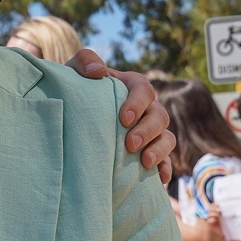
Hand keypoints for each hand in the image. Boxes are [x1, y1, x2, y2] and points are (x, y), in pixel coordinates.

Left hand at [73, 49, 177, 180]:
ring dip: (160, 149)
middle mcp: (146, 108)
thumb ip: (84, 61)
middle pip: (160, 116)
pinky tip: (160, 178)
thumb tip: (98, 72)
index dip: (138, 103)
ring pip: (167, 137)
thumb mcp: (73, 72)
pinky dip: (165, 167)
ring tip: (145, 162)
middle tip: (130, 144)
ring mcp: (150, 130)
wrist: (73, 114)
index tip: (124, 119)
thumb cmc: (75, 90)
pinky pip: (165, 159)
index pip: (143, 89)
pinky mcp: (149, 150)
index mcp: (131, 86)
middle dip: (148, 130)